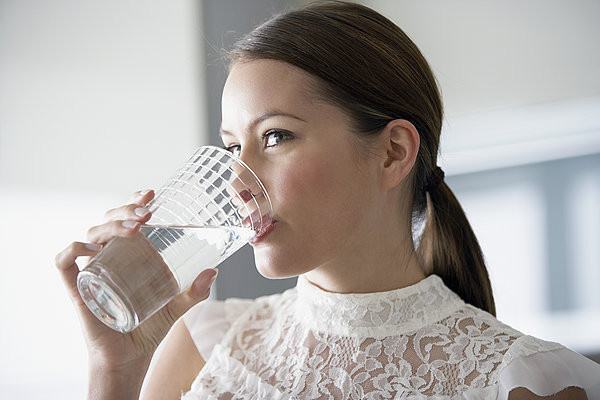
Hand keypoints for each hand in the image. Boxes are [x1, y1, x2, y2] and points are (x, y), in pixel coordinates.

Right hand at [54, 189, 218, 371]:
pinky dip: (74, 249)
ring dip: (111, 224)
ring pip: (91, 233)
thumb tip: (213, 272)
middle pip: (108, 220)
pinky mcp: (78, 288)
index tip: (151, 193)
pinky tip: (94, 248)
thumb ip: (194, 291)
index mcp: (129, 254)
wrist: (130, 358)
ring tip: (135, 228)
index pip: (126, 218)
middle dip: (126, 210)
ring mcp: (92, 270)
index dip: (133, 200)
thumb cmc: (149, 328)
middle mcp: (109, 256)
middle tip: (147, 213)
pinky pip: (64, 261)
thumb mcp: (176, 306)